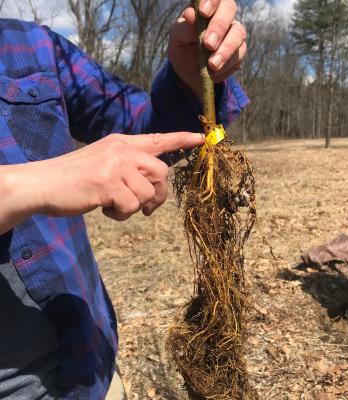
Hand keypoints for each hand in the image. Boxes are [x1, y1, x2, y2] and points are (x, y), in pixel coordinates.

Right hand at [0, 132, 203, 233]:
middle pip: (161, 173)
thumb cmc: (76, 177)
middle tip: (147, 208)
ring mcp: (115, 165)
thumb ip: (130, 167)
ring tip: (113, 205)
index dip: (182, 139)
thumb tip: (154, 188)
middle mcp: (122, 150)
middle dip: (158, 195)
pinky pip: (132, 206)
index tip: (202, 139)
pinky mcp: (108, 183)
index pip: (159, 139)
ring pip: (147, 193)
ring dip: (133, 207)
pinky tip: (104, 208)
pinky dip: (120, 214)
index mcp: (123, 143)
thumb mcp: (105, 162)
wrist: (44, 183)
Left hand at [168, 0, 246, 97]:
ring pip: (238, 33)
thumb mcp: (177, 38)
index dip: (211, 1)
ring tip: (212, 64)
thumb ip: (184, 27)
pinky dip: (226, 63)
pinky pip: (239, 53)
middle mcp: (222, 15)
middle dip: (219, 27)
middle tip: (208, 44)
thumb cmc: (182, 48)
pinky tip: (215, 69)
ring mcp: (233, 32)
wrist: (188, 73)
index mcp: (206, 6)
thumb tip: (191, 15)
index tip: (203, 13)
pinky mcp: (239, 51)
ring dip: (226, 49)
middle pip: (229, 9)